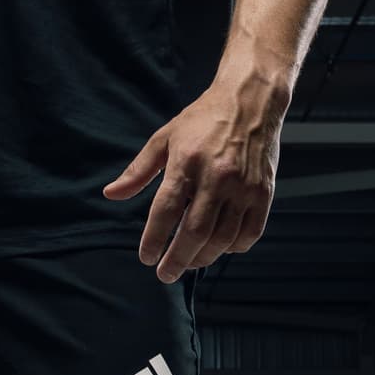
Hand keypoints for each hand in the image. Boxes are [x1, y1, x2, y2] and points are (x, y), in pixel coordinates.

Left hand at [101, 82, 279, 281]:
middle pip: (194, 232)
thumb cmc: (203, 120)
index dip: (154, 240)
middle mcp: (216, 177)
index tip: (146, 257)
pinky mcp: (264, 193)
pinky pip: (250, 233)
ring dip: (203, 257)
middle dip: (177, 259)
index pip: (165, 211)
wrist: (251, 101)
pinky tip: (219, 248)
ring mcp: (243, 187)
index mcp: (186, 162)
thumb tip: (110, 195)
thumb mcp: (164, 138)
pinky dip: (233, 248)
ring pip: (222, 238)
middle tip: (165, 274)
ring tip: (189, 262)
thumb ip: (138, 170)